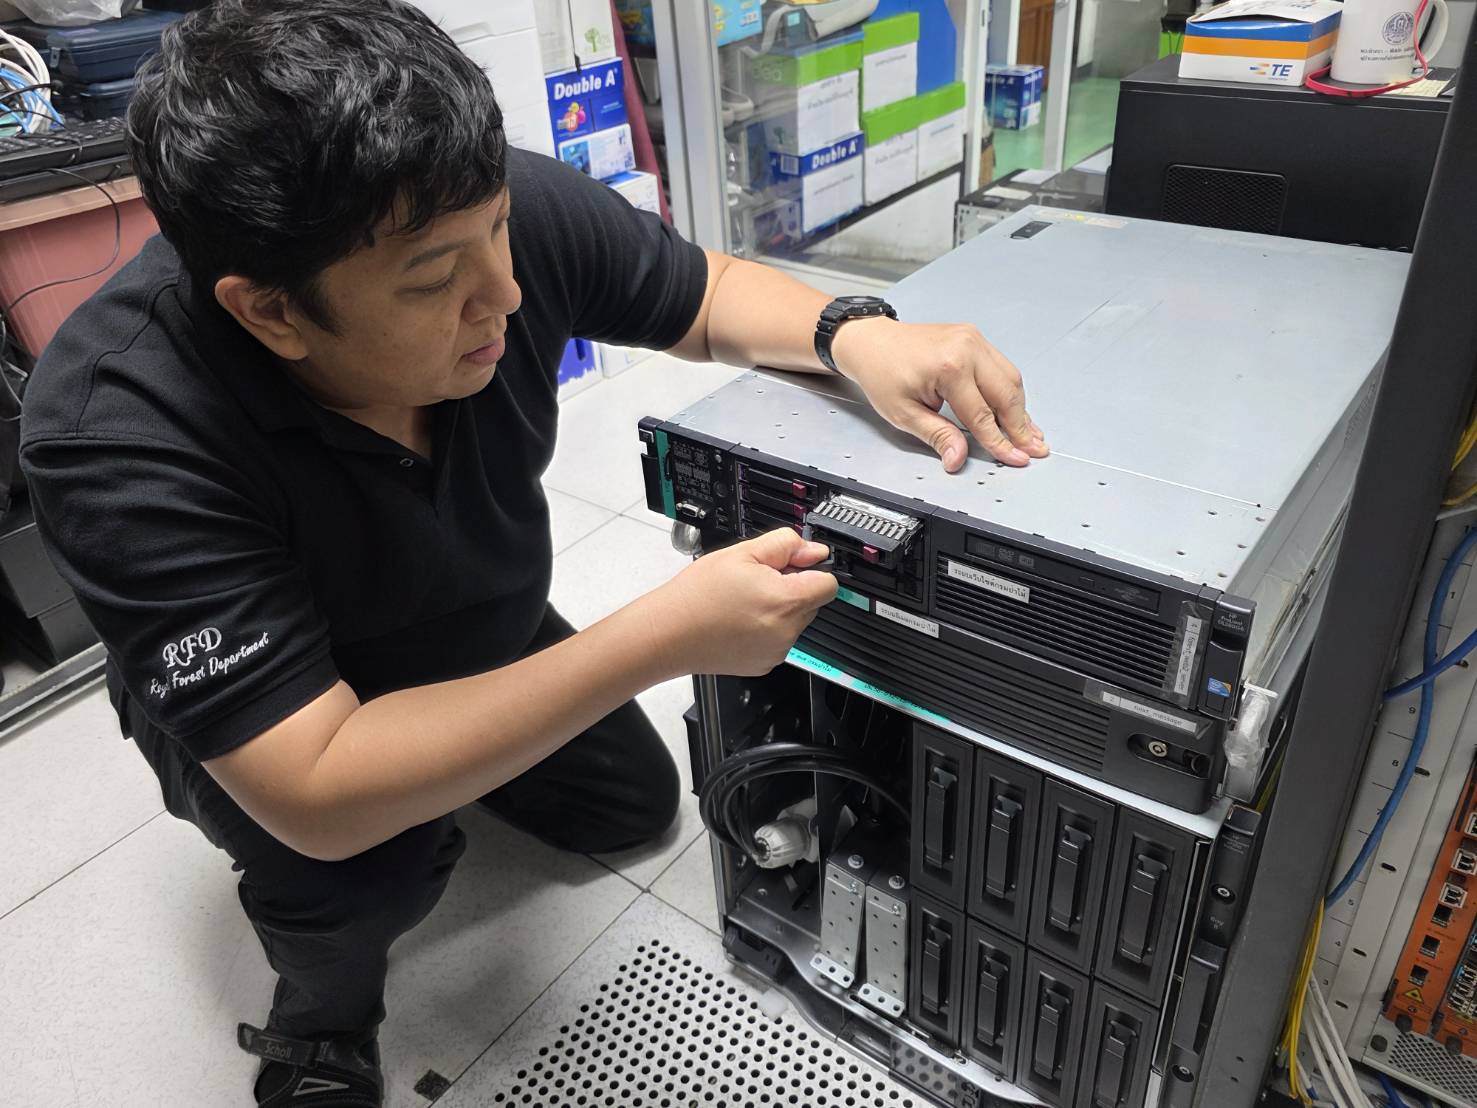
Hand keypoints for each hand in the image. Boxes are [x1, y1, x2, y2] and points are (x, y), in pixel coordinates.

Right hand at [643, 529, 836, 677]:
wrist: (669, 633)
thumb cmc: (698, 595)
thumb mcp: (742, 553)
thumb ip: (785, 545)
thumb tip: (813, 550)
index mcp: (786, 601)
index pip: (829, 584)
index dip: (811, 569)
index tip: (792, 565)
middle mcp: (787, 631)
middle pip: (812, 602)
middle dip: (792, 587)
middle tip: (757, 580)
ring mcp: (777, 651)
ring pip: (795, 621)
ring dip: (779, 608)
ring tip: (743, 601)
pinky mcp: (764, 664)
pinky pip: (779, 639)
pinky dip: (766, 629)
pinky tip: (739, 620)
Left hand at [830, 316, 1047, 472]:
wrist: (871, 342)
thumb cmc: (881, 371)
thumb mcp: (904, 413)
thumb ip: (937, 435)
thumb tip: (957, 457)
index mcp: (949, 366)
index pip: (983, 415)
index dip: (1000, 442)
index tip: (1014, 458)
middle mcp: (967, 348)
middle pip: (1006, 395)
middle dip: (1021, 427)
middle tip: (1033, 449)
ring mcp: (973, 340)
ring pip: (1011, 379)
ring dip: (1020, 409)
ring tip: (1029, 434)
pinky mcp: (974, 339)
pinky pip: (1001, 367)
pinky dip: (1010, 392)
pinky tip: (1016, 410)